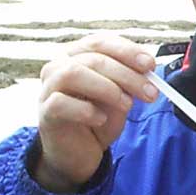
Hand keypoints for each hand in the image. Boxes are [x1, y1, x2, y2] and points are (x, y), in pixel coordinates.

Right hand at [35, 33, 156, 191]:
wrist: (80, 152)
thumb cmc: (99, 118)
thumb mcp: (120, 97)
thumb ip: (129, 81)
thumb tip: (148, 70)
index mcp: (78, 55)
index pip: (101, 42)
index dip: (127, 51)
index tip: (150, 65)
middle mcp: (59, 66)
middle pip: (93, 59)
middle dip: (127, 75)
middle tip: (150, 92)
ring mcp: (48, 88)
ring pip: (73, 73)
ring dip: (107, 88)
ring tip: (126, 105)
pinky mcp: (45, 112)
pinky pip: (60, 103)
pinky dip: (85, 110)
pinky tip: (101, 119)